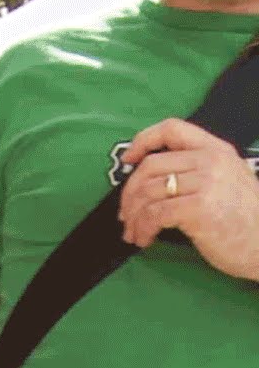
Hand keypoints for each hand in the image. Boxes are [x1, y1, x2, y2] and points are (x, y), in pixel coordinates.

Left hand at [118, 119, 258, 279]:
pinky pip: (154, 214)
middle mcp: (211, 161)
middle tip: (124, 214)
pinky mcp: (199, 208)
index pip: (172, 128)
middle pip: (150, 166)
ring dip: (133, 216)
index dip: (142, 141)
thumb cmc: (243, 218)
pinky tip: (144, 239)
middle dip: (129, 192)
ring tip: (133, 232)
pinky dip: (142, 228)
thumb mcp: (226, 180)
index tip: (127, 160)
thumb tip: (148, 178)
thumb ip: (195, 170)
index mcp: (216, 149)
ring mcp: (206, 183)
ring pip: (148, 192)